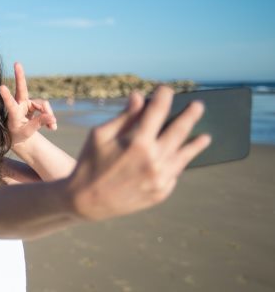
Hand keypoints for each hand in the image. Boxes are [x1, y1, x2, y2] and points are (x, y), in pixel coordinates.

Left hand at [0, 62, 56, 145]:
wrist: (20, 136)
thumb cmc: (19, 135)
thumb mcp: (28, 132)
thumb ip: (39, 123)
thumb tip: (52, 117)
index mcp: (13, 113)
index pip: (10, 104)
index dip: (6, 96)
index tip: (1, 87)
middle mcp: (20, 105)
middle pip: (22, 89)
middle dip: (20, 76)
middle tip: (17, 63)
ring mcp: (27, 103)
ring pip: (42, 104)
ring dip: (49, 115)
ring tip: (52, 127)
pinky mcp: (34, 105)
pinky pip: (46, 108)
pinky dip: (50, 117)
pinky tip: (52, 128)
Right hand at [68, 86, 210, 220]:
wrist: (86, 201)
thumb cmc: (90, 163)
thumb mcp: (100, 135)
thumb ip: (124, 117)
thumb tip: (139, 96)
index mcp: (137, 142)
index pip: (158, 111)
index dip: (163, 97)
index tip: (166, 90)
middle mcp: (153, 160)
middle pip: (180, 130)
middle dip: (190, 115)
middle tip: (198, 106)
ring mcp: (160, 178)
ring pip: (184, 155)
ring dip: (196, 143)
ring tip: (205, 137)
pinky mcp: (161, 193)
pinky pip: (175, 173)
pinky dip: (180, 163)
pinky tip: (183, 158)